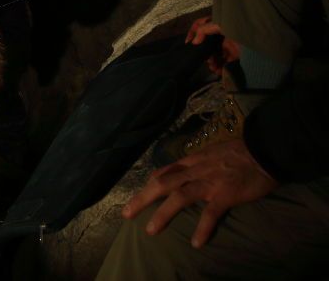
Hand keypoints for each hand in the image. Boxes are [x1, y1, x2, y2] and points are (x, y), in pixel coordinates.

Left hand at [122, 139, 276, 247]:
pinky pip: (211, 213)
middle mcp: (195, 170)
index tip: (139, 195)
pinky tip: (196, 242)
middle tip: (127, 214)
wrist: (264, 150)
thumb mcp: (213, 152)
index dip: (150, 183)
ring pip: (179, 197)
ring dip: (163, 214)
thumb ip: (199, 163)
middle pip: (162, 184)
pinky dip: (203, 228)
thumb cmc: (241, 151)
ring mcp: (209, 182)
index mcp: (192, 161)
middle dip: (143, 198)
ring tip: (150, 230)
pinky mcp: (225, 194)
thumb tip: (188, 170)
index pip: (164, 172)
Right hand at [185, 16, 239, 72]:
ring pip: (215, 54)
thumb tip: (194, 42)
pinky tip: (219, 71)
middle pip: (207, 44)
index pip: (201, 26)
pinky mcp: (235, 55)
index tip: (189, 44)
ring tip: (213, 68)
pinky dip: (220, 68)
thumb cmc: (240, 30)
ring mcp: (229, 45)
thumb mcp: (221, 25)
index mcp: (218, 25)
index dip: (193, 33)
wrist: (261, 43)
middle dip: (204, 53)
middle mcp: (222, 34)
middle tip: (206, 60)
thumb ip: (205, 30)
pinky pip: (224, 62)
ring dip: (212, 62)